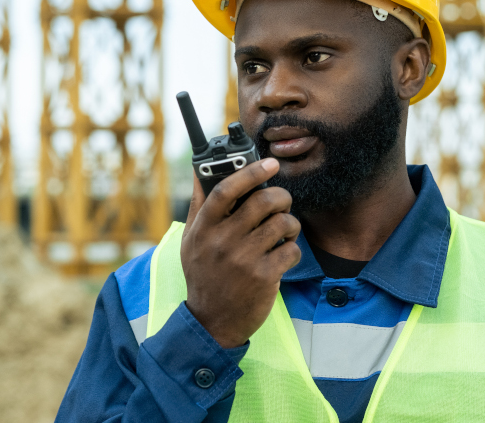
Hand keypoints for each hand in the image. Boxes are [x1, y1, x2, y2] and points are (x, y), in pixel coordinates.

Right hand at [181, 158, 301, 347]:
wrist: (212, 322)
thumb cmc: (204, 275)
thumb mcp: (192, 240)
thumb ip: (199, 204)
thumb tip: (200, 170)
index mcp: (204, 228)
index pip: (226, 190)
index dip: (251, 172)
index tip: (269, 163)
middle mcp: (222, 241)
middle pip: (262, 201)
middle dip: (281, 197)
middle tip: (281, 203)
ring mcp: (244, 260)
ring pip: (283, 223)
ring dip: (289, 224)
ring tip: (282, 232)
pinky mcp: (264, 277)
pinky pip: (291, 249)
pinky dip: (292, 249)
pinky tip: (282, 256)